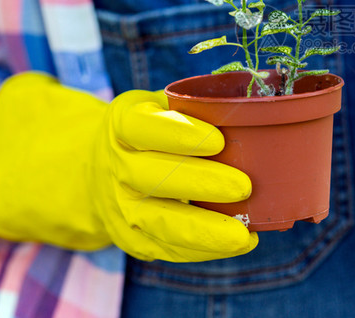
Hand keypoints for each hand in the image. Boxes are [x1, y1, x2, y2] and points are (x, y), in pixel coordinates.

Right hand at [0, 72, 256, 261]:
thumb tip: (252, 111)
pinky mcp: (132, 238)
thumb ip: (196, 106)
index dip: (180, 134)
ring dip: (204, 230)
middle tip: (244, 186)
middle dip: (202, 184)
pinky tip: (239, 242)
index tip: (218, 140)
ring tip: (243, 234)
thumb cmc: (152, 131)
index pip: (144, 126)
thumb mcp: (161, 106)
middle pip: (154, 177)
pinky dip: (205, 249)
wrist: (102, 170)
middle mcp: (116, 165)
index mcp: (123, 123)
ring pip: (159, 222)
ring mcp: (120, 206)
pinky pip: (168, 248)